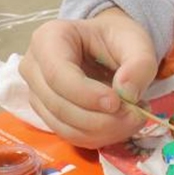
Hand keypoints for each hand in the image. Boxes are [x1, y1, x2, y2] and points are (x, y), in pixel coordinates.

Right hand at [19, 8, 158, 148]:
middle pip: (59, 106)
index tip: (117, 102)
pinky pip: (71, 135)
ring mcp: (37, 95)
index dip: (86, 94)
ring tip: (135, 117)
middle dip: (101, 118)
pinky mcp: (47, 116)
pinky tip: (122, 124)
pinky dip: (100, 136)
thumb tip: (126, 92)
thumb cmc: (116, 38)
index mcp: (48, 38)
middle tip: (137, 114)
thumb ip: (139, 63)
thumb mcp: (136, 41)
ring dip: (104, 131)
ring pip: (65, 127)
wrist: (107, 46)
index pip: (58, 74)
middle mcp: (34, 68)